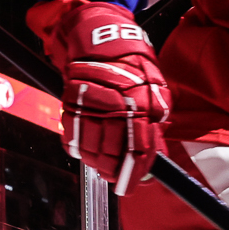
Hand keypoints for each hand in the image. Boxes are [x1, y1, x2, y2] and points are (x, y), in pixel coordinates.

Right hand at [59, 3, 170, 194]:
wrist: (103, 44)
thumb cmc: (133, 70)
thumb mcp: (156, 95)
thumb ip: (155, 128)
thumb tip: (156, 158)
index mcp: (140, 105)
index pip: (137, 150)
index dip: (133, 173)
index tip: (129, 186)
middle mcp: (114, 107)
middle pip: (111, 153)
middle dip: (112, 171)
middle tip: (114, 177)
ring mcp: (91, 106)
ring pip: (90, 149)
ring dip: (96, 163)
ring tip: (102, 166)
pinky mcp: (72, 104)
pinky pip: (72, 137)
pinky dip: (78, 149)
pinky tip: (87, 151)